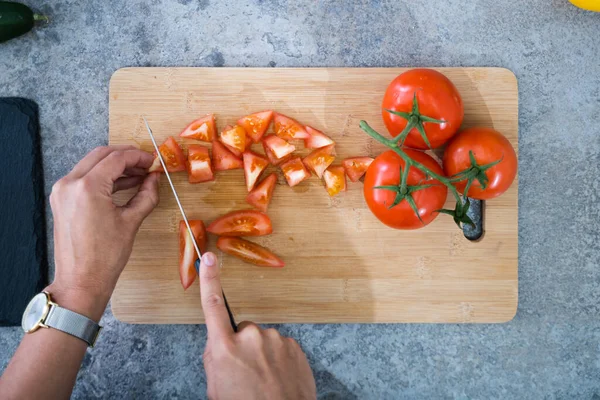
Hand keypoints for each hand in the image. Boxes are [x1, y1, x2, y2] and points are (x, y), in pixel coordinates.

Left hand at [47, 146, 159, 319]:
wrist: (81, 280)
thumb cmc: (105, 256)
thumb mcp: (131, 222)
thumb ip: (146, 195)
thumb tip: (154, 179)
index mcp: (87, 187)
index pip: (116, 159)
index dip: (138, 157)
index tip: (153, 161)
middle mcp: (70, 183)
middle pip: (101, 155)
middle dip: (126, 156)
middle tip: (146, 164)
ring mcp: (62, 191)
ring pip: (91, 164)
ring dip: (115, 165)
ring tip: (138, 174)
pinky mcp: (61, 199)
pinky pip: (84, 177)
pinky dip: (103, 176)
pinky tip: (122, 183)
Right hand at [199, 252, 315, 399]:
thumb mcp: (216, 387)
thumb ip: (215, 358)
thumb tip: (219, 344)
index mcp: (226, 348)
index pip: (213, 306)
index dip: (209, 280)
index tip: (208, 259)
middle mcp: (252, 338)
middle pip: (242, 331)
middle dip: (242, 347)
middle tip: (245, 373)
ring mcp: (276, 340)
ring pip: (263, 341)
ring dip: (262, 355)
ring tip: (264, 381)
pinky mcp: (294, 346)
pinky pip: (280, 347)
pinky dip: (278, 360)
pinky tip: (278, 379)